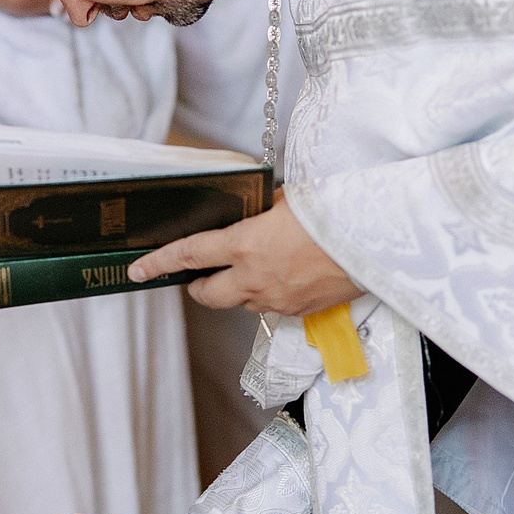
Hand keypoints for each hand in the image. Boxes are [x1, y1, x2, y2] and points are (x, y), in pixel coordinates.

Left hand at [127, 201, 362, 315]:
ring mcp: (276, 301)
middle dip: (197, 286)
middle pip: (207, 296)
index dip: (159, 263)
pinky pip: (270, 306)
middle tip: (197, 274)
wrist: (376, 243)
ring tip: (251, 267)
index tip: (137, 270)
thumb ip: (262, 211)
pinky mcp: (299, 312)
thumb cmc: (334, 213)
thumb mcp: (290, 201)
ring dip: (236, 289)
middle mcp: (254, 279)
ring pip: (240, 303)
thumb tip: (254, 213)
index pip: (189, 255)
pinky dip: (267, 293)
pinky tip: (284, 274)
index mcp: (245, 245)